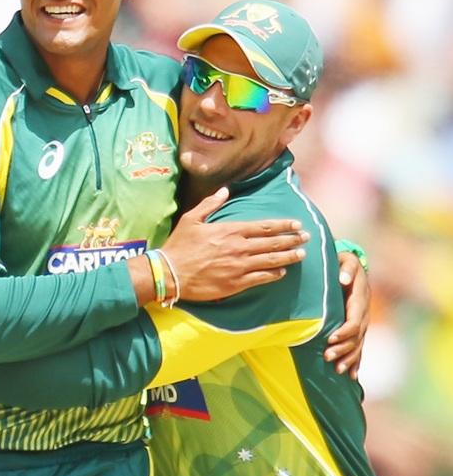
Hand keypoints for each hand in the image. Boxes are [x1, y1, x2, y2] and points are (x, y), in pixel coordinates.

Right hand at [161, 187, 308, 301]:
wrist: (170, 273)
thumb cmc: (179, 245)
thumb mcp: (191, 219)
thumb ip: (210, 204)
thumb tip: (225, 191)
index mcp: (230, 230)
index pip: (264, 227)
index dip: (283, 225)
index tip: (296, 224)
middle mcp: (238, 247)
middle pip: (272, 243)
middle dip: (292, 239)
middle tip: (306, 237)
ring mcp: (238, 267)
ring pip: (270, 260)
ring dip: (288, 256)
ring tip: (301, 254)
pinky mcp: (235, 284)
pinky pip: (260, 278)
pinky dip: (273, 274)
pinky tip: (282, 272)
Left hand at [324, 252, 369, 378]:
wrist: (352, 267)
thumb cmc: (344, 262)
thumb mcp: (346, 260)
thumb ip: (345, 269)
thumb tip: (343, 280)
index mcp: (360, 299)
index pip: (354, 320)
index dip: (344, 331)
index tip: (330, 339)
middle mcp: (363, 313)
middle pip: (356, 337)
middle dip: (343, 349)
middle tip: (327, 357)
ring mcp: (362, 322)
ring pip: (358, 344)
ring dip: (348, 358)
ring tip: (337, 370)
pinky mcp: (358, 327)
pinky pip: (359, 346)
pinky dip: (356, 360)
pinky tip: (351, 375)